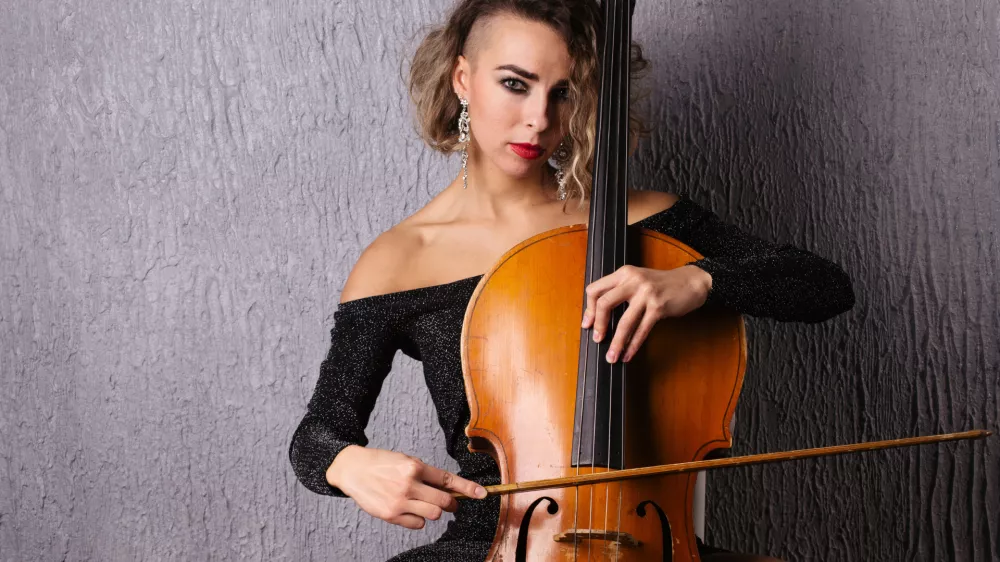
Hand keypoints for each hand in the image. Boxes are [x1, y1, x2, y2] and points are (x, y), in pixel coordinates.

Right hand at [327, 445, 487, 529]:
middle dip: (451, 504)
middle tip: (451, 504)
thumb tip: (449, 489)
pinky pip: (417, 524)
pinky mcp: (390, 514)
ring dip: (434, 511)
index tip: (482, 494)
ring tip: (424, 503)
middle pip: (444, 502)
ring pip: (433, 515)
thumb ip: (425, 474)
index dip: (468, 488)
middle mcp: (408, 483)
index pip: (448, 480)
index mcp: (414, 466)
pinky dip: (418, 519)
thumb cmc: (381, 463)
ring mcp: (399, 501)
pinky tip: (409, 510)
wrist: (352, 469)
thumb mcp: (405, 460)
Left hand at [581, 264, 711, 363]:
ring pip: (625, 322)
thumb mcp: (637, 280)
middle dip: (599, 325)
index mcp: (623, 273)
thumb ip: (620, 291)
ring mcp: (646, 294)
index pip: (595, 290)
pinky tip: (628, 354)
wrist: (691, 282)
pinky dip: (633, 345)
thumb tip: (600, 316)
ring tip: (611, 357)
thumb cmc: (662, 284)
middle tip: (597, 340)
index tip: (588, 324)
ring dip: (616, 343)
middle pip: (605, 304)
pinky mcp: (658, 307)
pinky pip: (642, 330)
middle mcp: (632, 280)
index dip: (589, 309)